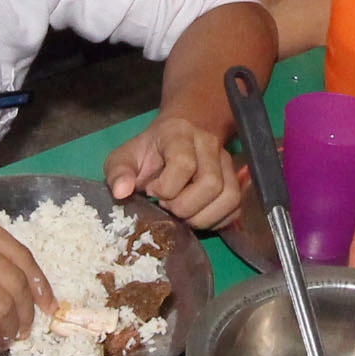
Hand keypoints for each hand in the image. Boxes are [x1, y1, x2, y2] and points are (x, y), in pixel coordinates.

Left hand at [106, 113, 244, 231]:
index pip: (184, 163)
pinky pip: (235, 208)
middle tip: (168, 206)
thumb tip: (121, 192)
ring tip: (182, 213)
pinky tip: (196, 216)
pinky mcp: (236, 180)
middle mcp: (209, 144)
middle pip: (211, 183)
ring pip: (229, 197)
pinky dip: (216, 221)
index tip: (153, 191)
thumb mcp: (125, 157)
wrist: (179, 136)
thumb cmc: (150, 152)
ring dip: (202, 217)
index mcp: (179, 134)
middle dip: (185, 206)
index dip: (167, 187)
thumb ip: (118, 172)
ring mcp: (227, 162)